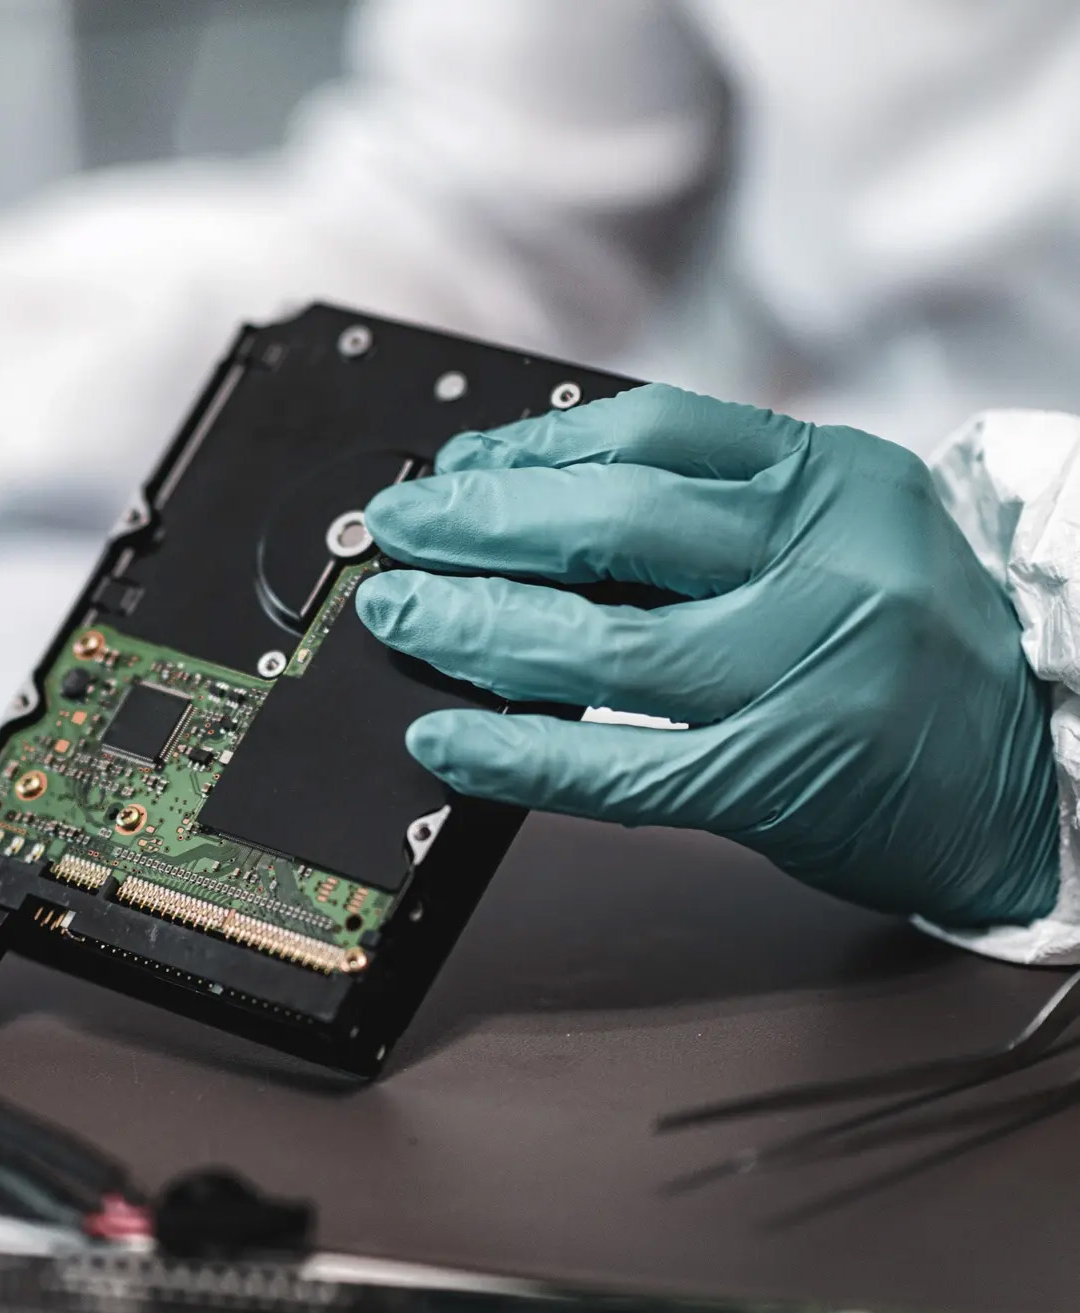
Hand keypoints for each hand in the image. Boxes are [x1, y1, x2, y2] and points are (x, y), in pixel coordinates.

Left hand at [355, 384, 1058, 927]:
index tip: (460, 468)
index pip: (654, 432)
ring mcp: (803, 672)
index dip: (532, 447)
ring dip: (473, 627)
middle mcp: (826, 562)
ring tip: (401, 617)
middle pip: (610, 524)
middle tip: (399, 534)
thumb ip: (720, 511)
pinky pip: (617, 764)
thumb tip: (540, 503)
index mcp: (837, 480)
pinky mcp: (777, 777)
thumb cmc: (921, 647)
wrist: (1039, 771)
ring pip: (598, 642)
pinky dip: (516, 751)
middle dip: (479, 526)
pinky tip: (447, 739)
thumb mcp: (847, 533)